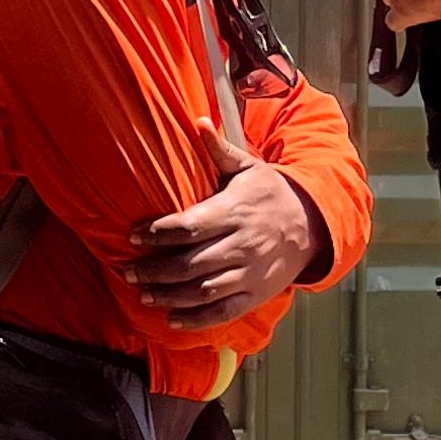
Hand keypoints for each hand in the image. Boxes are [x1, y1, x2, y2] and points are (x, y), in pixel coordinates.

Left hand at [129, 125, 318, 325]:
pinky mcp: (255, 294)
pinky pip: (223, 311)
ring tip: (143, 294)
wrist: (312, 225)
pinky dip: (196, 318)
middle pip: (191, 262)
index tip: (134, 236)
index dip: (159, 233)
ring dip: (169, 295)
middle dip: (155, 269)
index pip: (191, 226)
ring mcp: (250, 273)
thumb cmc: (271, 194)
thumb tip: (198, 121)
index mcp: (235, 211)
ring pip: (204, 290)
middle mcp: (242, 244)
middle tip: (128, 271)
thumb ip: (219, 150)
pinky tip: (172, 318)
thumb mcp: (249, 168)